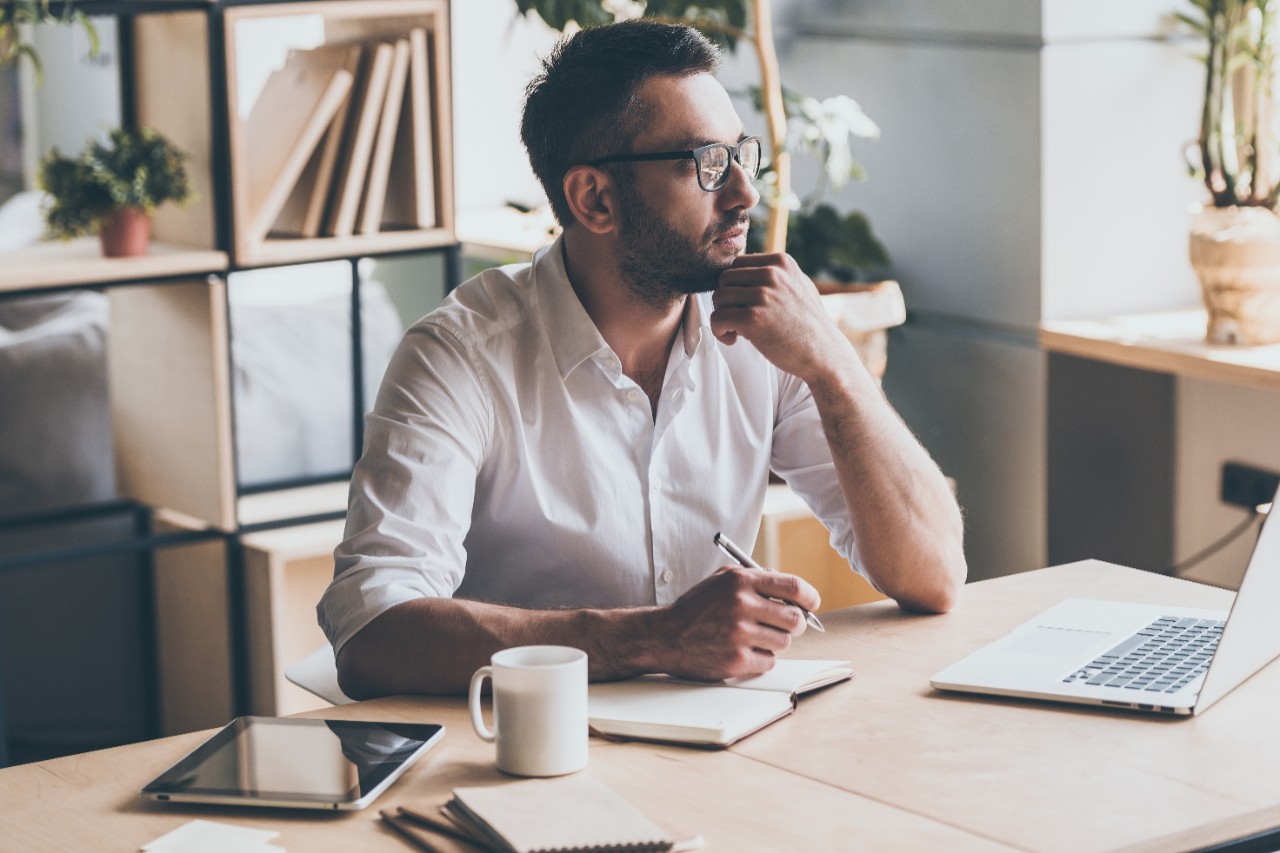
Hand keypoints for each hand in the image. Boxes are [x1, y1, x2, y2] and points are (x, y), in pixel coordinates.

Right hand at [653, 567, 820, 680]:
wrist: (665, 635)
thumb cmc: (696, 607)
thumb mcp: (721, 579)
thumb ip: (756, 576)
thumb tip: (790, 588)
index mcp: (740, 582)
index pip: (793, 587)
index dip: (810, 597)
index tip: (811, 603)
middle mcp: (741, 606)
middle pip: (795, 619)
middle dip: (796, 623)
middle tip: (788, 625)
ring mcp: (738, 635)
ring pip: (784, 642)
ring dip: (776, 641)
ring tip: (757, 637)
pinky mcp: (736, 660)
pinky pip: (769, 661)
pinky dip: (763, 658)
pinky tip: (746, 651)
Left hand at [710, 252, 847, 382]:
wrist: (824, 354)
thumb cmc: (809, 324)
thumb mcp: (800, 286)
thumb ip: (777, 275)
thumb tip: (750, 266)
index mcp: (781, 262)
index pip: (737, 264)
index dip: (735, 286)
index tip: (744, 304)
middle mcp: (772, 274)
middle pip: (724, 279)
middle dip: (726, 300)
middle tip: (738, 319)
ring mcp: (762, 295)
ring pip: (718, 298)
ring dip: (722, 316)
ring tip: (736, 330)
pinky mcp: (753, 319)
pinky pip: (717, 318)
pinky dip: (719, 331)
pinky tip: (733, 339)